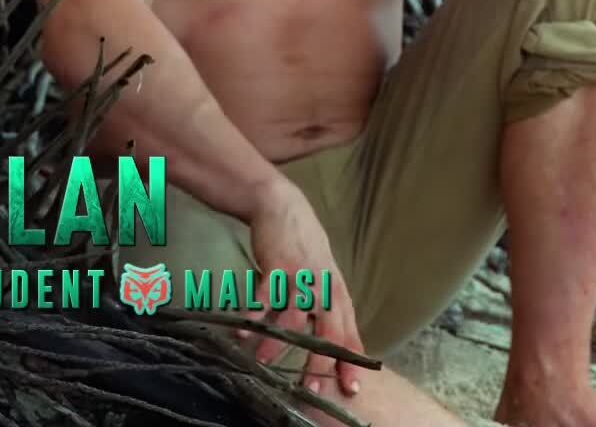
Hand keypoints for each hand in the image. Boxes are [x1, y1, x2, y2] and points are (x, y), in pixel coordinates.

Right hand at [241, 185, 364, 396]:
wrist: (282, 206)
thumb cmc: (303, 246)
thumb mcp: (322, 277)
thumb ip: (324, 309)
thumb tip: (327, 344)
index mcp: (337, 292)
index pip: (349, 331)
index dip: (351, 359)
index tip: (352, 387)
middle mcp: (323, 287)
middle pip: (328, 330)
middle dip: (322, 361)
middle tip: (314, 389)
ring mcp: (301, 277)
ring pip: (293, 316)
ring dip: (279, 342)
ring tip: (266, 363)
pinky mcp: (277, 266)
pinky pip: (266, 296)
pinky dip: (254, 314)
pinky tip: (243, 331)